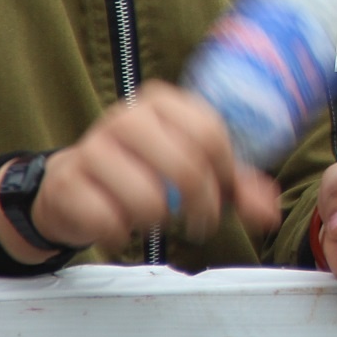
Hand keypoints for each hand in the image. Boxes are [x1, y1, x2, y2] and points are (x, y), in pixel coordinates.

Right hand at [14, 82, 282, 258]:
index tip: (221, 194)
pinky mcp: (67, 181)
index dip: (223, 173)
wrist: (72, 185)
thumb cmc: (144, 172)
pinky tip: (120, 227)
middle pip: (185, 166)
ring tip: (155, 218)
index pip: (209, 133)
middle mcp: (126, 116)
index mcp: (163, 102)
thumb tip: (269, 213)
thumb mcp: (195, 170)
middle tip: (199, 221)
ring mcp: (92, 147)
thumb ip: (237, 186)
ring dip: (159, 221)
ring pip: (147, 198)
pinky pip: (108, 220)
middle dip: (201, 205)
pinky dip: (121, 234)